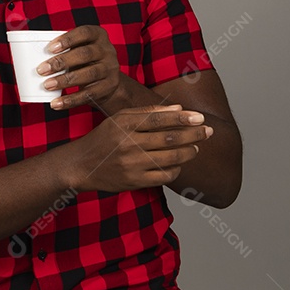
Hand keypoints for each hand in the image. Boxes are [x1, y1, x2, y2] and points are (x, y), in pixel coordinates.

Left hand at [36, 25, 133, 111]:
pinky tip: (56, 102)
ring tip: (47, 85)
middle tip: (41, 70)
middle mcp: (107, 51)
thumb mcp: (80, 49)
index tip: (50, 48)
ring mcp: (110, 69)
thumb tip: (35, 58)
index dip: (67, 39)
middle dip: (61, 62)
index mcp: (98, 35)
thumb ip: (65, 50)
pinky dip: (71, 100)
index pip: (84, 33)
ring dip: (64, 81)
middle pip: (84, 54)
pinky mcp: (108, 87)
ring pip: (88, 74)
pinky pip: (89, 95)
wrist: (108, 80)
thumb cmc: (85, 60)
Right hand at [63, 105, 211, 192]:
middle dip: (193, 134)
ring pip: (171, 158)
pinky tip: (179, 163)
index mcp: (125, 124)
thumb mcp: (119, 119)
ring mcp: (132, 164)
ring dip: (189, 152)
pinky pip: (164, 176)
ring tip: (196, 147)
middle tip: (208, 131)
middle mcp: (128, 143)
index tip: (200, 117)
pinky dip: (176, 169)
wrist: (81, 165)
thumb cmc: (103, 138)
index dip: (183, 118)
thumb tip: (178, 108)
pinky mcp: (134, 181)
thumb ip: (147, 112)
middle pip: (170, 138)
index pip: (160, 119)